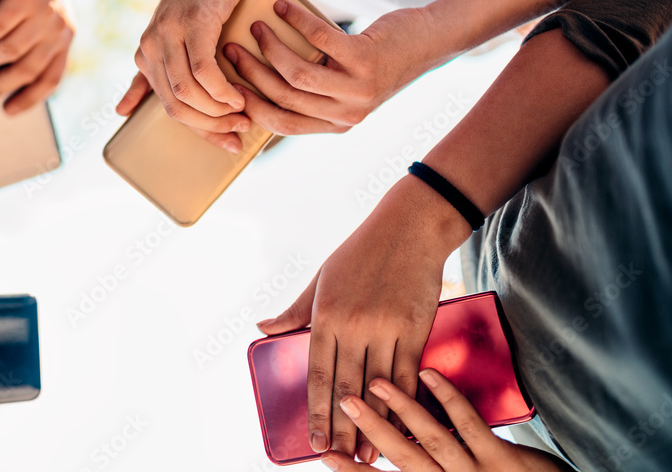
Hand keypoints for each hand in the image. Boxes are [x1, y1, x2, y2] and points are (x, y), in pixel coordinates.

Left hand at [116, 0, 250, 151]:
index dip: (200, 132)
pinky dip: (222, 90)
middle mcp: (152, 49)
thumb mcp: (174, 38)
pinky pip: (204, 70)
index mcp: (146, 57)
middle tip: (239, 131)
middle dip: (210, 127)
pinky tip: (238, 95)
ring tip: (243, 113)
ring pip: (189, 93)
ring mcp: (170, 35)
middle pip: (177, 107)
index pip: (169, 109)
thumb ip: (149, 75)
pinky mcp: (193, 23)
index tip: (228, 143)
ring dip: (219, 111)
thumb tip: (120, 113)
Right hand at [224, 1, 438, 134]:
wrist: (425, 44)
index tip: (227, 86)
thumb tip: (259, 79)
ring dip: (269, 48)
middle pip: (282, 98)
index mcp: (335, 125)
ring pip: (296, 75)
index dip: (249, 107)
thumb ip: (312, 92)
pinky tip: (281, 8)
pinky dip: (295, 21)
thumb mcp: (343, 88)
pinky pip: (319, 41)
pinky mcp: (365, 59)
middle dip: (249, 73)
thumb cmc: (375, 61)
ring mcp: (357, 89)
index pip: (280, 124)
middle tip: (230, 49)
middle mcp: (346, 114)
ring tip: (255, 27)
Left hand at [258, 176, 470, 461]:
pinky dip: (403, 403)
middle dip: (342, 428)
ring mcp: (386, 328)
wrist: (407, 229)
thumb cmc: (359, 253)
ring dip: (373, 424)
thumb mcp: (320, 279)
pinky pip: (407, 374)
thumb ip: (294, 311)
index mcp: (325, 315)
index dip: (317, 410)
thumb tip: (262, 329)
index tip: (316, 440)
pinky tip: (400, 424)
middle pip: (346, 387)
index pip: (317, 373)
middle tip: (340, 460)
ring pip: (377, 387)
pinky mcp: (415, 328)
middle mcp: (353, 325)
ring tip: (369, 455)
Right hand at [321, 370, 570, 470]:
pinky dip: (447, 399)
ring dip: (400, 409)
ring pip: (430, 439)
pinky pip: (470, 424)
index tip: (327, 454)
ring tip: (375, 383)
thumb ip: (435, 471)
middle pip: (402, 458)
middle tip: (344, 401)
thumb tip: (404, 446)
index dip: (355, 471)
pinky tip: (428, 375)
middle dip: (371, 429)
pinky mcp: (505, 461)